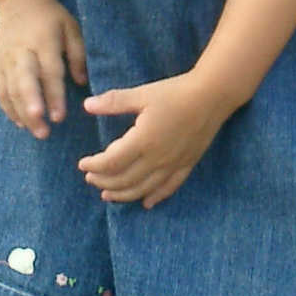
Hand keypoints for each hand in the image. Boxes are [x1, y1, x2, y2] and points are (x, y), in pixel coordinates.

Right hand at [0, 0, 86, 136]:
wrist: (20, 1)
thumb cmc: (52, 17)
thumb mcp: (71, 27)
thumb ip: (77, 54)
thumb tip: (82, 82)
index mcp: (43, 41)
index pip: (49, 72)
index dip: (54, 95)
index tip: (60, 117)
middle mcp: (22, 52)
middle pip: (24, 83)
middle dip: (32, 108)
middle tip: (44, 131)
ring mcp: (7, 60)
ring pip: (10, 90)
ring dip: (21, 113)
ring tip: (35, 132)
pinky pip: (0, 90)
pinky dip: (8, 108)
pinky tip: (20, 123)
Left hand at [79, 72, 241, 208]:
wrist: (213, 95)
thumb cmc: (177, 92)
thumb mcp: (143, 93)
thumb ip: (114, 102)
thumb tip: (87, 105)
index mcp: (142, 141)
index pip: (110, 162)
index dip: (94, 166)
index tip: (82, 164)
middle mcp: (156, 158)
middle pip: (123, 180)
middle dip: (103, 182)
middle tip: (90, 178)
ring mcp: (173, 164)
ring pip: (143, 189)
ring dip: (122, 195)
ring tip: (108, 195)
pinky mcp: (187, 164)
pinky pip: (168, 188)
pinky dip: (155, 197)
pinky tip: (146, 203)